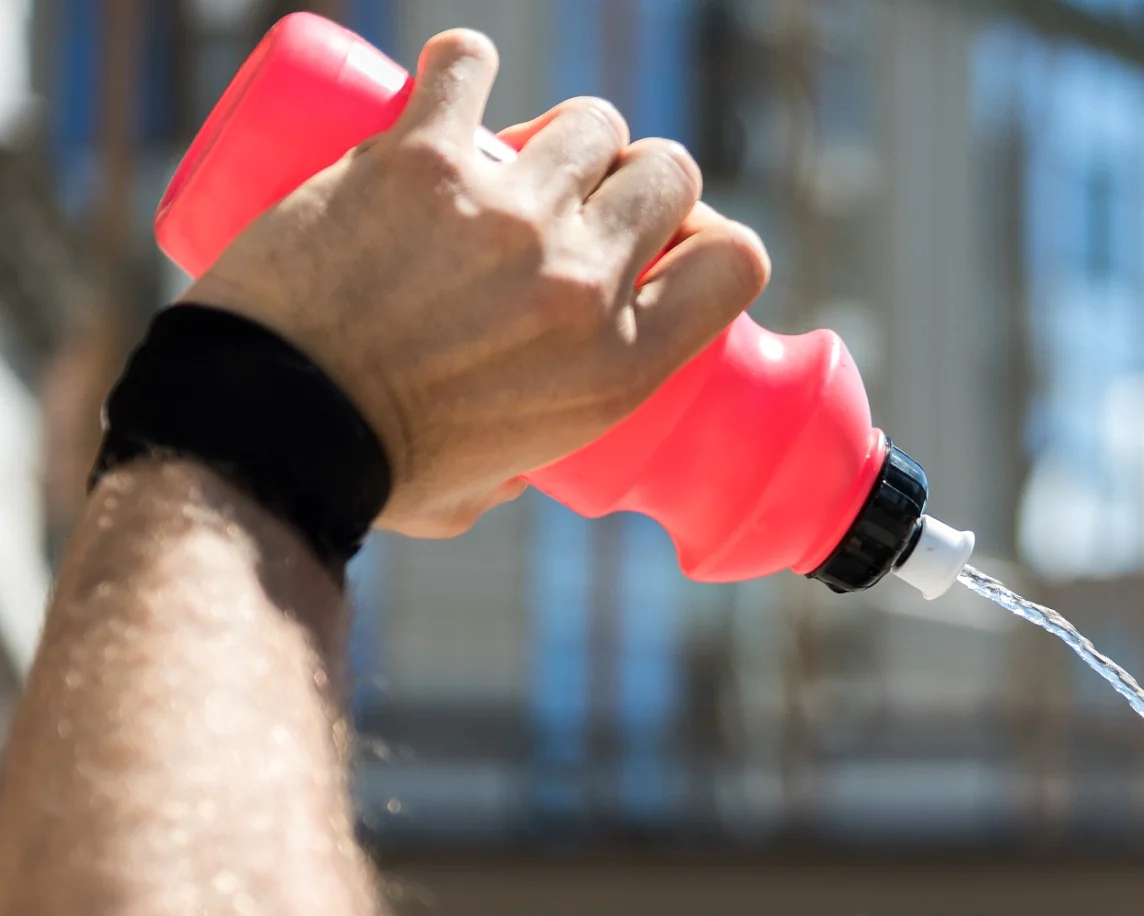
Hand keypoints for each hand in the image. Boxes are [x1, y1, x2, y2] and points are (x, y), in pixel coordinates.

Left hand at [184, 29, 769, 537]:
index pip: (734, 261)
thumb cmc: (376, 474)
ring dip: (560, 131)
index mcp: (622, 366)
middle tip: (579, 201)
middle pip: (667, 173)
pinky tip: (454, 79)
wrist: (272, 428)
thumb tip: (515, 454)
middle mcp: (582, 280)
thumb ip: (525, 459)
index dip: (711, 237)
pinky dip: (464, 66)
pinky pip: (466, 68)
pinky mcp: (420, 159)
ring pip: (588, 120)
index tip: (668, 244)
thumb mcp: (498, 486)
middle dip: (636, 177)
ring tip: (511, 154)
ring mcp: (506, 212)